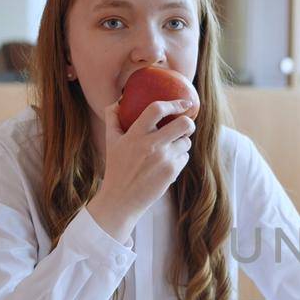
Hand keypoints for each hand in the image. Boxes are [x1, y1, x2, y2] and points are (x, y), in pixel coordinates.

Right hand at [89, 98, 195, 241]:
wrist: (121, 199)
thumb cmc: (116, 166)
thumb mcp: (110, 140)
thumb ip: (113, 117)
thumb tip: (119, 100)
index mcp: (135, 134)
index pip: (157, 109)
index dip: (174, 103)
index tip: (184, 102)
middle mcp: (151, 145)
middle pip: (184, 124)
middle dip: (189, 122)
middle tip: (185, 124)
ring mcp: (164, 159)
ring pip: (186, 142)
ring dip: (181, 142)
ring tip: (169, 148)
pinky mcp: (172, 172)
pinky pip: (184, 157)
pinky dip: (179, 157)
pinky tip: (166, 163)